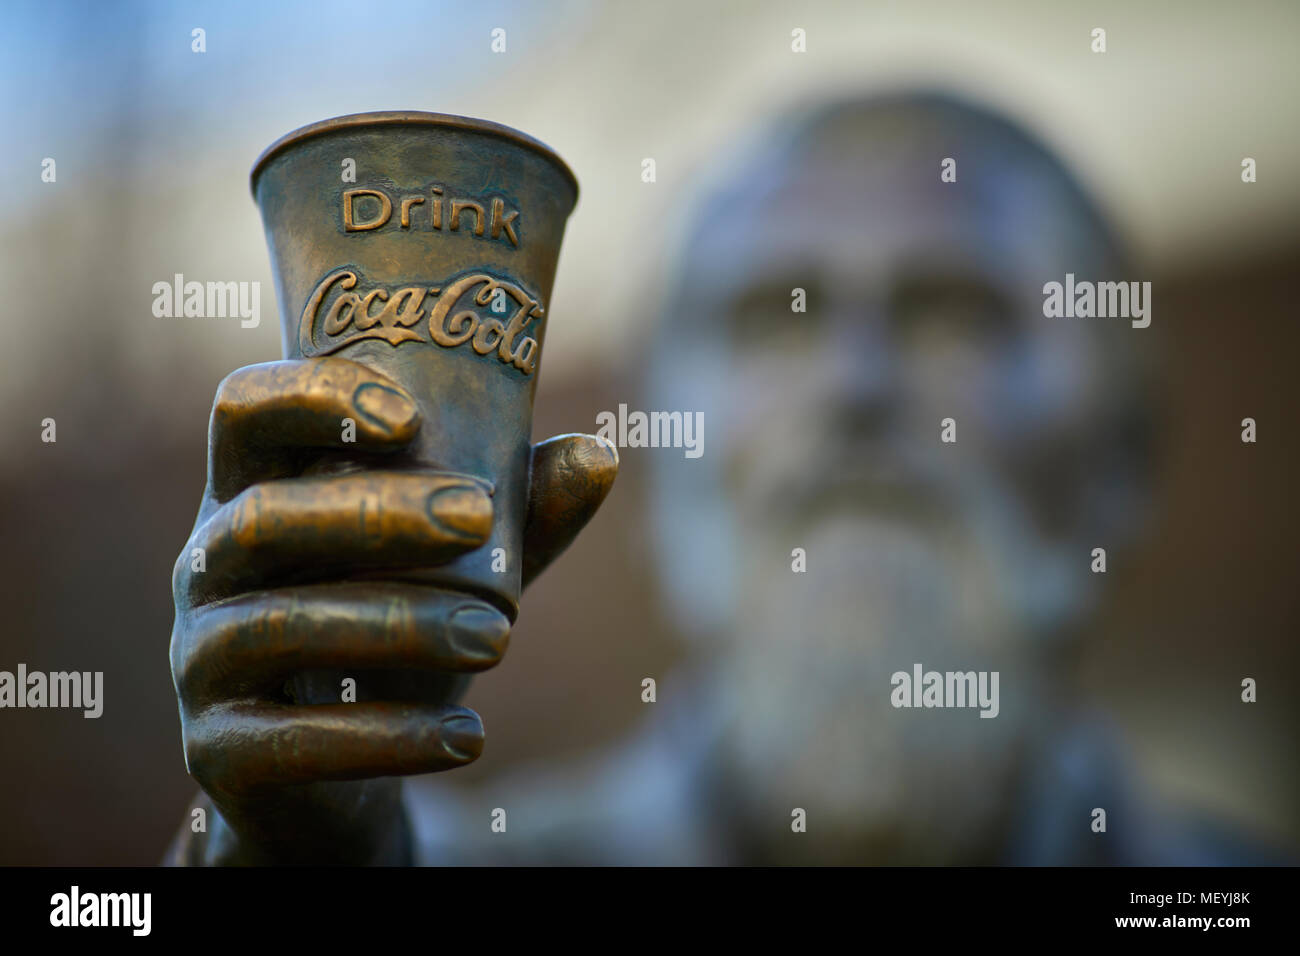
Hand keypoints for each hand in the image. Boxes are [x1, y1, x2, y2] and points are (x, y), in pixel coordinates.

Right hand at [167, 356, 616, 863]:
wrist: (339, 773)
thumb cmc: (394, 633)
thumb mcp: (460, 570)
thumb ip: (518, 517)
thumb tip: (601, 453)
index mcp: (253, 494)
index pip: (244, 411)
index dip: (314, 399)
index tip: (412, 417)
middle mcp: (207, 567)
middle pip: (263, 517)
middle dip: (373, 510)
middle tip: (477, 515)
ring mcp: (199, 659)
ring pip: (281, 624)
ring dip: (398, 624)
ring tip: (500, 637)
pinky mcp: (218, 749)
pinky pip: (290, 740)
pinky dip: (388, 738)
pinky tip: (470, 738)